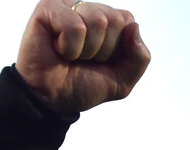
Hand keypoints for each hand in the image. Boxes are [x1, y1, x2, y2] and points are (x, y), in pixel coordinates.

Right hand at [16, 0, 150, 114]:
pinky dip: (70, 47)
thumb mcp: (122, 81)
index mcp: (108, 21)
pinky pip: (75, 26)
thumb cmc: (83, 86)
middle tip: (85, 59)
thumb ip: (139, 58)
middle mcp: (90, 9)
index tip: (102, 61)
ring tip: (71, 55)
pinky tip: (58, 49)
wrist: (52, 99)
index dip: (119, 50)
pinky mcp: (49, 7)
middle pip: (115, 20)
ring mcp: (69, 5)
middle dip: (104, 50)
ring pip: (98, 21)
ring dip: (87, 50)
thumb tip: (134, 26)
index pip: (129, 22)